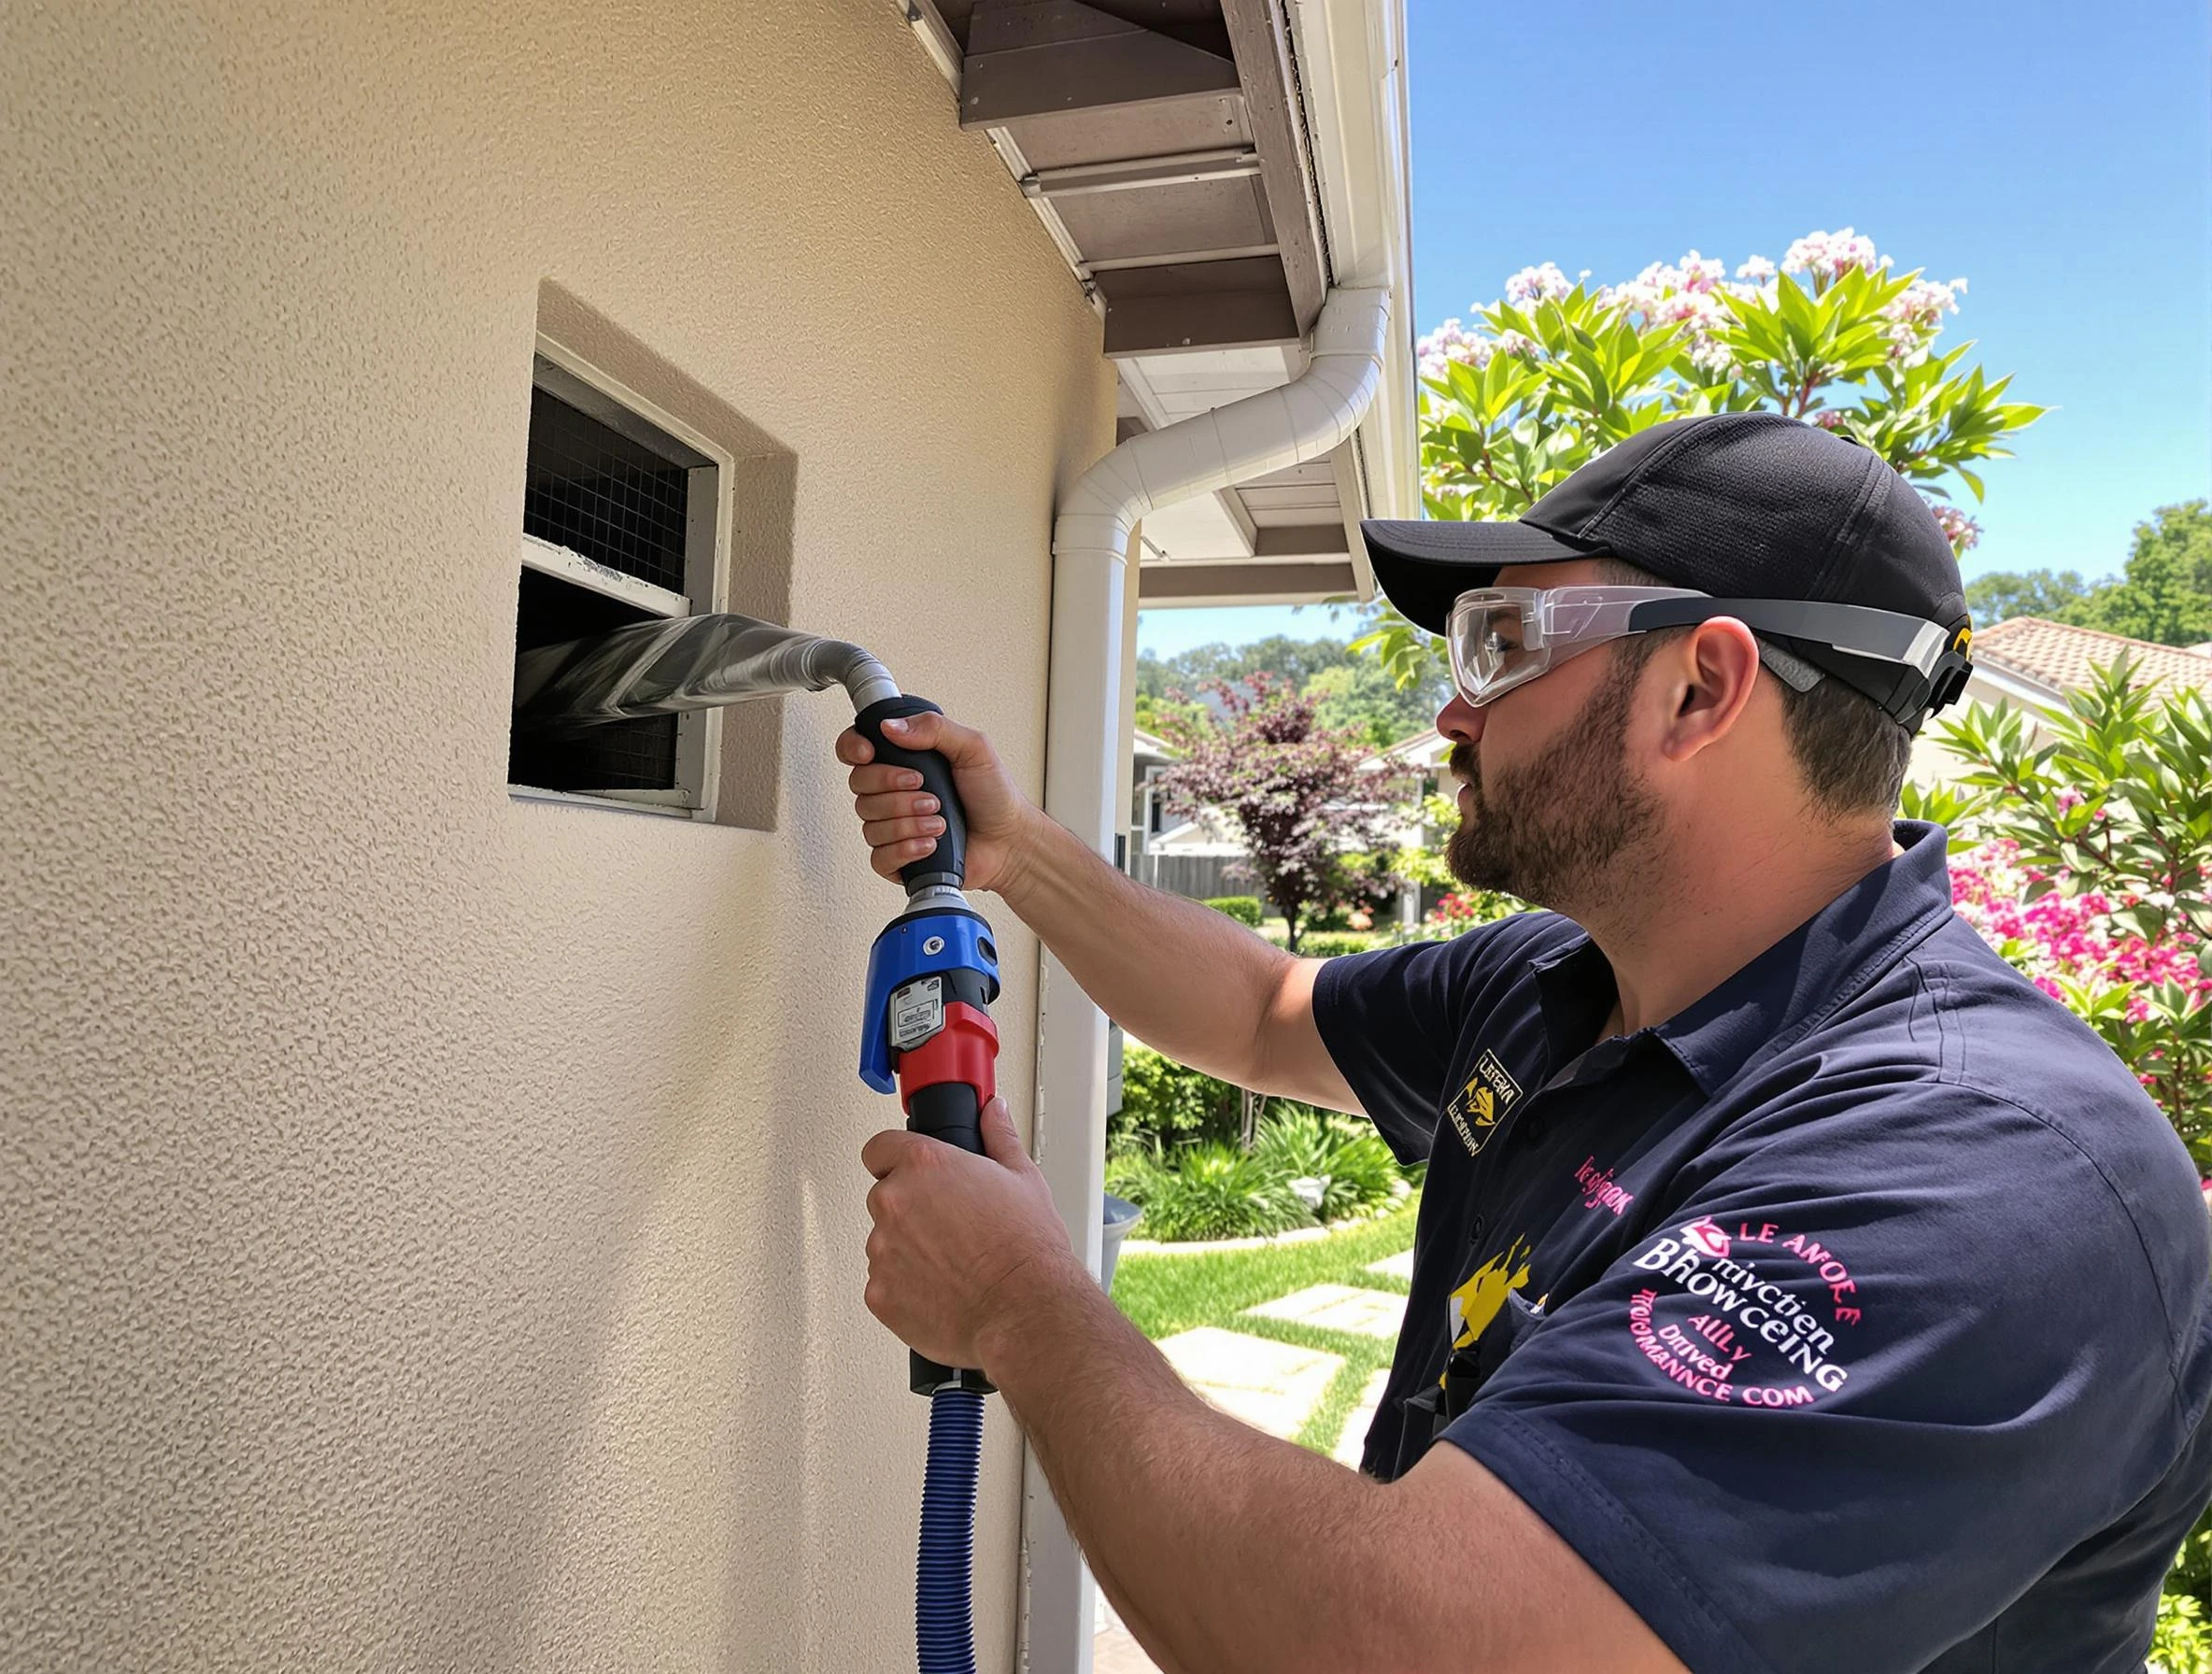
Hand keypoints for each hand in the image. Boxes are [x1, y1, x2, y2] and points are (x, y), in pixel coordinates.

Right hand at [836, 709, 1035, 896]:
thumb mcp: (974, 748)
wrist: (1010, 840)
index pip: (855, 749)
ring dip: (907, 822)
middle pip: (859, 786)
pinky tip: (929, 844)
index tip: (869, 753)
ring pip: (869, 823)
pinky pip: (879, 857)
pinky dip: (905, 850)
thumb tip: (890, 727)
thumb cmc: (994, 794)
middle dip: (893, 789)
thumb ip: (935, 729)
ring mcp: (892, 825)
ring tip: (939, 821)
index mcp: (903, 759)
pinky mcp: (898, 858)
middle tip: (928, 791)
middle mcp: (891, 791)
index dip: (853, 749)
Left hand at [860, 1097, 1084, 1376]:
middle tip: (948, 1228)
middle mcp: (896, 1202)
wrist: (1025, 1311)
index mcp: (926, 1165)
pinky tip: (942, 1291)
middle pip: (884, 1197)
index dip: (894, 1159)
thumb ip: (998, 1138)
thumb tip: (992, 1113)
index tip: (906, 1172)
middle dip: (909, 1210)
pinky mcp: (879, 1293)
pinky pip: (884, 1284)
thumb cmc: (1027, 1250)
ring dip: (908, 1251)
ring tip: (952, 1265)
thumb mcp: (1024, 1178)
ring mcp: (882, 1250)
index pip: (879, 1148)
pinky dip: (906, 1288)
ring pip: (884, 1244)